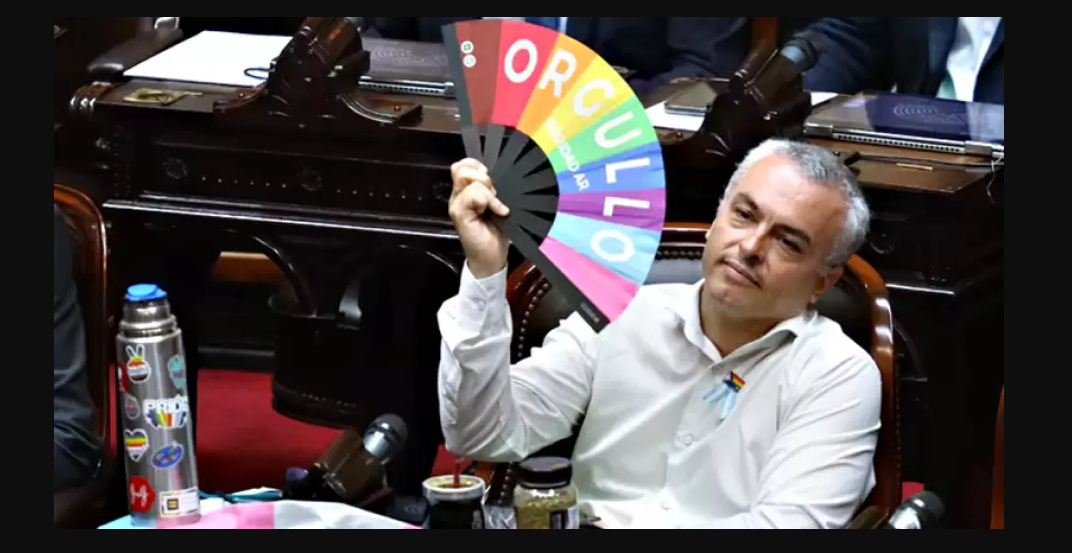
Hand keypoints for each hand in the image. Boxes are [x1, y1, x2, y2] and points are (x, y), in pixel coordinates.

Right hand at [448, 159, 510, 278]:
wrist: (491, 259)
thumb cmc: (497, 233)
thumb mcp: (498, 206)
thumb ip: (493, 190)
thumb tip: (498, 176)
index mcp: (466, 191)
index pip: (464, 165)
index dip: (477, 166)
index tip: (492, 180)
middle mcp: (458, 196)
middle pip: (461, 168)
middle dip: (482, 176)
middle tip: (495, 193)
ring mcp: (456, 204)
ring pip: (467, 179)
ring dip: (487, 190)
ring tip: (496, 205)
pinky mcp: (459, 214)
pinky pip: (472, 195)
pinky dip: (489, 201)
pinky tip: (499, 211)